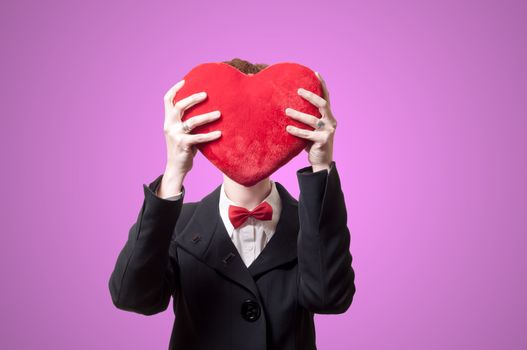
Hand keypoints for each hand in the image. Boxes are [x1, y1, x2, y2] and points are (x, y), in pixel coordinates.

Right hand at [158, 80, 221, 196]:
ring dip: (207, 116)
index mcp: (168, 120)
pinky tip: (220, 133)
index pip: (167, 100)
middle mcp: (169, 125)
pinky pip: (199, 137)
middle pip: (179, 106)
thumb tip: (205, 108)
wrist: (176, 168)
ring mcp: (175, 135)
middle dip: (193, 98)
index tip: (185, 81)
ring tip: (219, 114)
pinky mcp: (183, 145)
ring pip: (192, 121)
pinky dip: (210, 135)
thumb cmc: (183, 148)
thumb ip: (187, 121)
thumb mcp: (182, 132)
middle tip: (206, 95)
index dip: (175, 89)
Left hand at [285, 71, 336, 171]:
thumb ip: (307, 117)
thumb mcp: (312, 128)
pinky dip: (297, 131)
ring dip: (298, 115)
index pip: (326, 97)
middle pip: (322, 104)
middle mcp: (331, 122)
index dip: (322, 85)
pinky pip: (307, 135)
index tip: (316, 73)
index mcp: (329, 116)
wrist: (321, 162)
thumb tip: (287, 105)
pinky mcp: (322, 141)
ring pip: (312, 120)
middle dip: (311, 96)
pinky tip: (288, 128)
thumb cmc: (313, 142)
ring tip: (286, 111)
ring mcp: (328, 131)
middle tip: (298, 90)